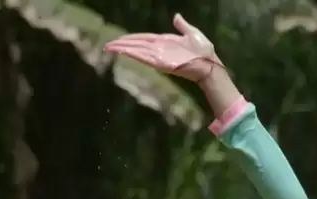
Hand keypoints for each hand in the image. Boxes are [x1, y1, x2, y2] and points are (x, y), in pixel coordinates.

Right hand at [103, 13, 221, 81]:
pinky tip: (123, 52)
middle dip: (122, 45)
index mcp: (164, 41)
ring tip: (110, 48)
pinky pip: (145, 58)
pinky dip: (134, 55)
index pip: (143, 39)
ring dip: (123, 50)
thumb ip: (182, 26)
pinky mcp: (162, 64)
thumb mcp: (192, 33)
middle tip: (107, 46)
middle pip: (136, 45)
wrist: (210, 63)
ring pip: (137, 52)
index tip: (119, 39)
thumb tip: (176, 16)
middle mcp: (159, 49)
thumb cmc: (204, 50)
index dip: (131, 39)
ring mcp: (159, 57)